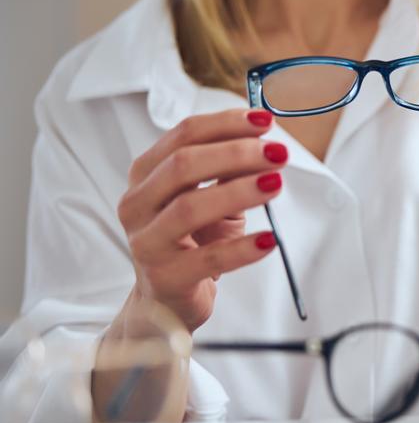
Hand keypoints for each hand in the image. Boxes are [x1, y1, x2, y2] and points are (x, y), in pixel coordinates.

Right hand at [115, 109, 287, 331]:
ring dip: (239, 191)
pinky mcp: (165, 277)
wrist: (166, 300)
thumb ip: (228, 170)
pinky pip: (208, 259)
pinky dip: (242, 248)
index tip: (265, 122)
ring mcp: (147, 241)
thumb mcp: (209, 197)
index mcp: (146, 175)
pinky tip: (269, 240)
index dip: (226, 125)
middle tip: (277, 153)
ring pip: (190, 207)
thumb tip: (264, 142)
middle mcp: (137, 204)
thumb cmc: (191, 240)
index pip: (183, 136)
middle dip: (236, 154)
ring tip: (276, 184)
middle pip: (183, 166)